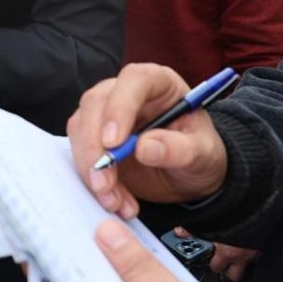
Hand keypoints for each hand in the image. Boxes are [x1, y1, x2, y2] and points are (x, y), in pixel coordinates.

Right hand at [67, 64, 228, 219]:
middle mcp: (126, 91)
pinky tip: (114, 200)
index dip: (119, 108)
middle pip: (96, 104)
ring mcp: (105, 112)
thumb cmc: (199, 153)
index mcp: (158, 83)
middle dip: (95, 147)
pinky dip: (91, 180)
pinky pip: (80, 152)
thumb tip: (145, 147)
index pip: (133, 81)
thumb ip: (178, 149)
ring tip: (115, 201)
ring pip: (81, 129)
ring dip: (90, 168)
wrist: (188, 174)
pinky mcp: (92, 136)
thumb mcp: (202, 153)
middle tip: (105, 184)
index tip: (114, 143)